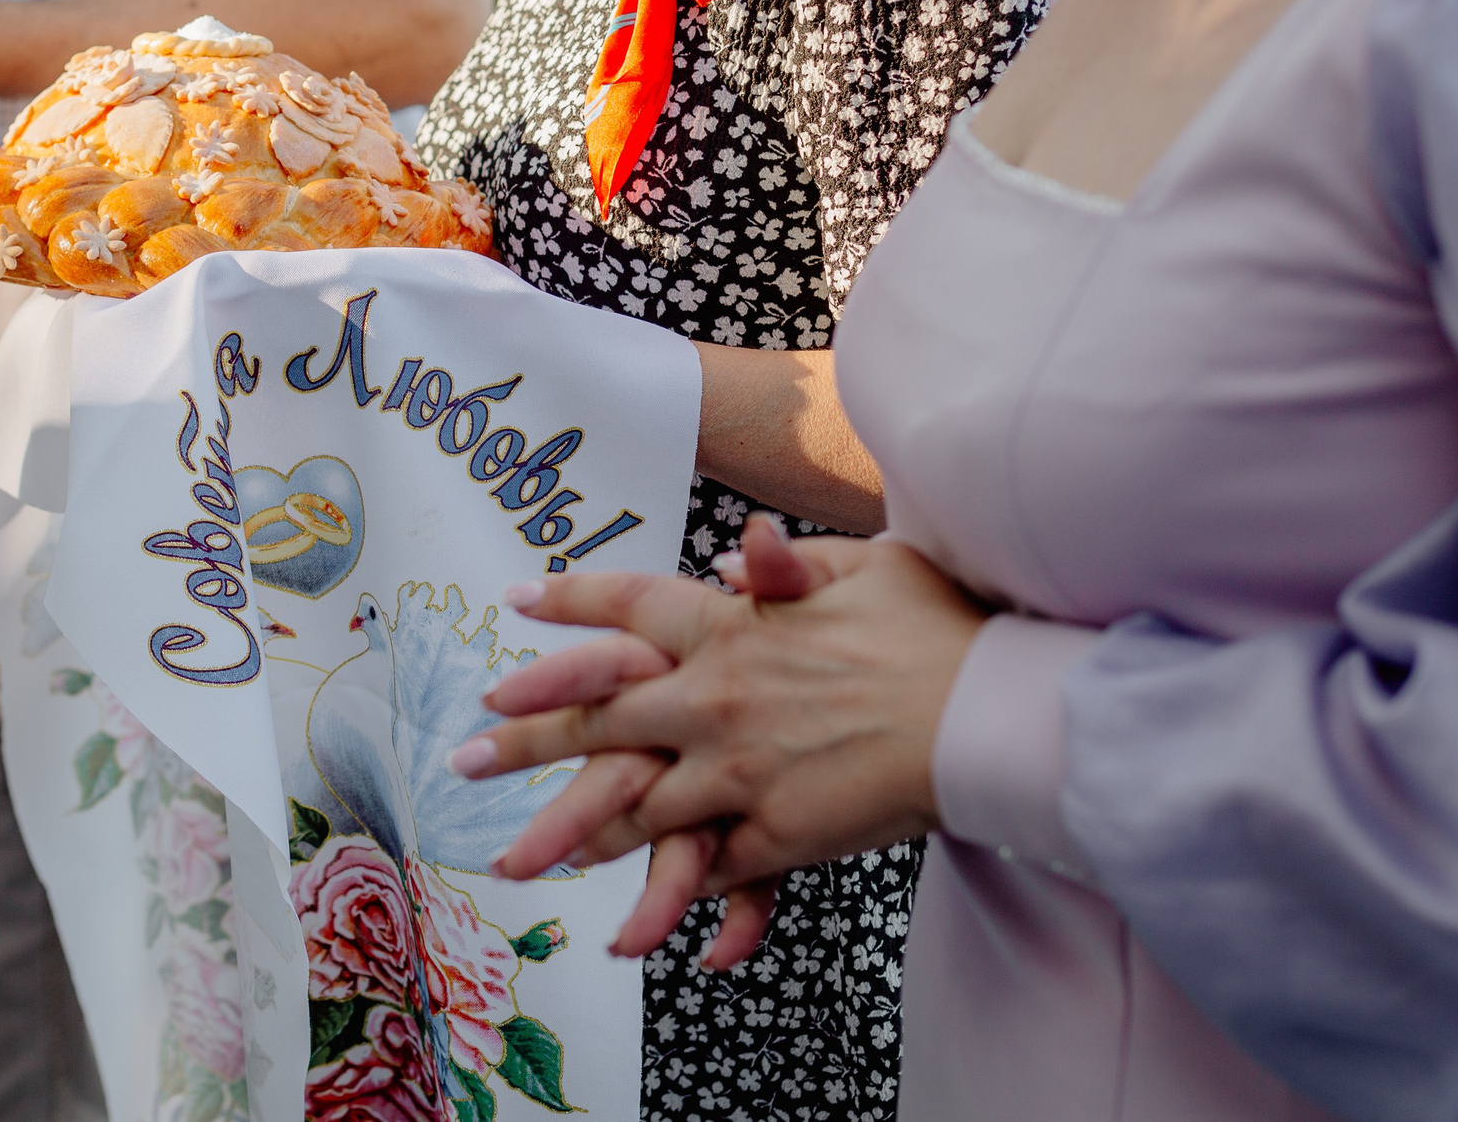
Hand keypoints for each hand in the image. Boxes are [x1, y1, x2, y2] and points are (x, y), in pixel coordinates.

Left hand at [455, 522, 985, 962]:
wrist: (989, 717)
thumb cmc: (939, 631)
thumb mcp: (865, 569)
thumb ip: (791, 565)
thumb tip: (744, 545)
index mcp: (733, 627)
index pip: (631, 607)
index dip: (570, 603)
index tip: (516, 604)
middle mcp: (718, 699)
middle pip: (600, 717)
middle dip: (526, 736)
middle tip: (467, 753)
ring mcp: (740, 771)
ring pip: (634, 808)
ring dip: (569, 833)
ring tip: (516, 856)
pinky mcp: (776, 835)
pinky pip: (704, 866)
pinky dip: (663, 890)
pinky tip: (623, 912)